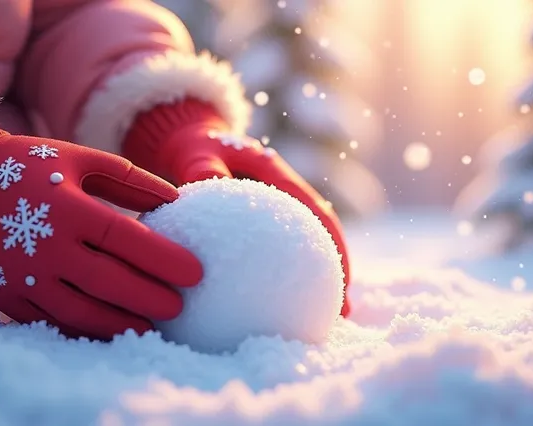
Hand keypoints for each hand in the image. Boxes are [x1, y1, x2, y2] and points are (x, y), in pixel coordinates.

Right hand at [0, 116, 202, 338]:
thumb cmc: (24, 166)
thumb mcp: (77, 159)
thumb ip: (127, 178)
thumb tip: (175, 197)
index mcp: (67, 208)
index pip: (126, 240)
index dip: (164, 259)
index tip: (195, 273)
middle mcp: (46, 246)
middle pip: (109, 281)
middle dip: (149, 297)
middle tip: (179, 307)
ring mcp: (24, 275)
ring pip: (81, 310)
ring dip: (119, 322)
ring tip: (149, 326)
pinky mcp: (7, 295)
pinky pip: (51, 319)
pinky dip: (83, 328)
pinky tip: (108, 329)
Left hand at [123, 100, 350, 315]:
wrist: (189, 140)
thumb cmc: (194, 146)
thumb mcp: (197, 152)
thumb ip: (203, 168)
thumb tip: (207, 186)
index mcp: (276, 173)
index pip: (315, 210)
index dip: (334, 241)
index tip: (343, 273)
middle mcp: (284, 192)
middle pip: (321, 235)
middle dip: (336, 270)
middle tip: (342, 310)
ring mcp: (275, 209)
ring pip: (304, 246)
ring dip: (314, 278)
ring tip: (318, 318)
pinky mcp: (261, 223)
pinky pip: (276, 251)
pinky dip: (280, 276)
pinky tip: (270, 307)